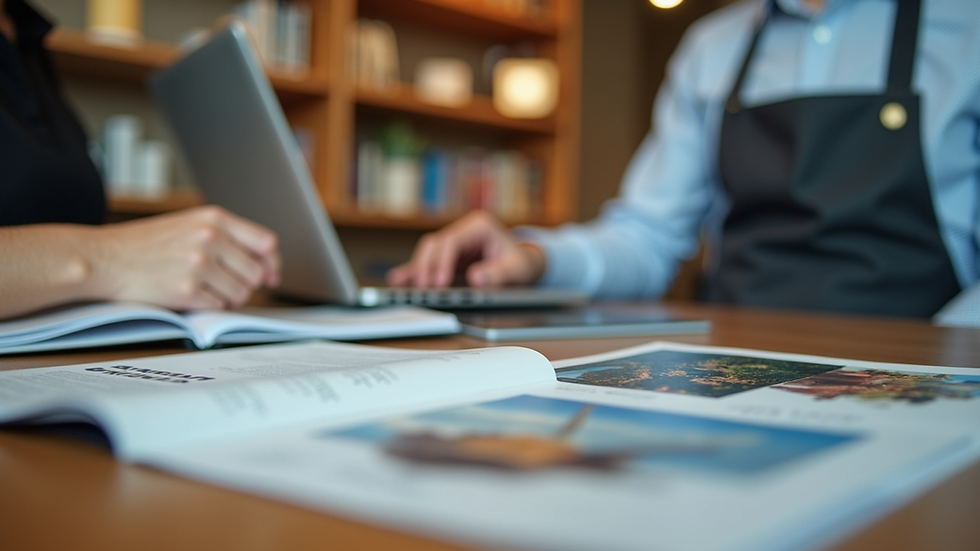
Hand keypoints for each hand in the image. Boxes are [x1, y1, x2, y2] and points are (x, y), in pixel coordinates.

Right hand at [88, 206, 279, 309]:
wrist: (103, 258)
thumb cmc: (145, 244)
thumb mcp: (189, 224)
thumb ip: (227, 237)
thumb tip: (267, 264)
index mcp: (214, 219)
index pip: (267, 243)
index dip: (272, 263)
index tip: (270, 276)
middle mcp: (210, 238)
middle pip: (256, 273)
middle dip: (244, 284)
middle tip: (220, 283)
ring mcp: (199, 264)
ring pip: (241, 293)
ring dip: (226, 297)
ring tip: (201, 287)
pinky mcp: (187, 289)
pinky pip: (218, 307)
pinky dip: (207, 306)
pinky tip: (187, 294)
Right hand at [386, 210, 544, 287]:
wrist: (524, 262)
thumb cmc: (521, 263)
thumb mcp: (518, 269)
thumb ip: (499, 273)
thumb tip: (476, 277)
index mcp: (479, 225)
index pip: (453, 241)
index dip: (442, 261)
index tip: (439, 283)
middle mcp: (463, 230)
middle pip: (435, 244)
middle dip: (426, 267)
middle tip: (424, 289)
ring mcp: (454, 242)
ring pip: (427, 251)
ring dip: (417, 270)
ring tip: (408, 288)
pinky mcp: (448, 256)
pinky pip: (428, 262)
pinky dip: (414, 271)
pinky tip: (398, 280)